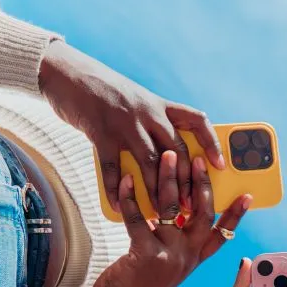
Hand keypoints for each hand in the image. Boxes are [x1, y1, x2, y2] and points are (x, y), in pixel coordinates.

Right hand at [39, 41, 224, 211]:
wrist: (67, 73)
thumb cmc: (105, 91)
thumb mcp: (137, 100)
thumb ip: (153, 123)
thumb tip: (170, 157)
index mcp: (160, 105)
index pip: (196, 121)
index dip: (211, 143)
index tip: (219, 165)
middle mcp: (148, 113)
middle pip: (176, 151)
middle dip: (185, 182)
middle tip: (188, 206)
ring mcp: (125, 123)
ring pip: (150, 163)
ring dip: (158, 191)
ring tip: (163, 214)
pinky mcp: (101, 133)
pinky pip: (113, 168)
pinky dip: (117, 190)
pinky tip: (120, 207)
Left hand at [89, 151, 247, 286]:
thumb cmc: (136, 286)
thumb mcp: (163, 263)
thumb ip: (171, 240)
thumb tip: (170, 210)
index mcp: (193, 259)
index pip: (222, 234)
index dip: (236, 214)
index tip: (246, 195)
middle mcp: (187, 257)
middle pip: (203, 214)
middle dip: (202, 184)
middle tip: (198, 160)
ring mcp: (170, 256)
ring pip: (173, 210)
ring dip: (169, 179)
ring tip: (166, 156)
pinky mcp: (146, 256)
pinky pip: (140, 219)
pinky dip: (132, 198)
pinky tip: (128, 180)